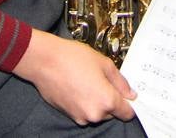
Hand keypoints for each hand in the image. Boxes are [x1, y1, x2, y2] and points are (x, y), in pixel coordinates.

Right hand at [13, 30, 136, 124]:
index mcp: (106, 100)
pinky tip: (78, 85)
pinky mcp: (69, 115)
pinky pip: (84, 111)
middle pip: (112, 112)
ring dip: (96, 101)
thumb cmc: (72, 58)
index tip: (128, 95)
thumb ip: (120, 81)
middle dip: (110, 99)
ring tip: (87, 80)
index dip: (129, 103)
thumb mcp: (103, 62)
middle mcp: (94, 114)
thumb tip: (130, 93)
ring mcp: (80, 116)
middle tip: (102, 79)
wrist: (45, 61)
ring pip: (97, 112)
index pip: (127, 113)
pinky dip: (84, 102)